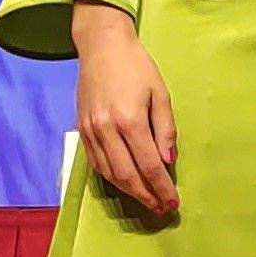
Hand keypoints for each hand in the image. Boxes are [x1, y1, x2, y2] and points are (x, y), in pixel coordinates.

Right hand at [73, 4, 178, 215]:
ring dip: (129, 192)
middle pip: (127, 175)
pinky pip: (96, 163)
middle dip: (147, 196)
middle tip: (162, 209)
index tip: (174, 203)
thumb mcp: (160, 93)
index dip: (162, 187)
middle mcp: (106, 130)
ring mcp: (90, 132)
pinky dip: (112, 178)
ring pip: (109, 174)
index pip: (149, 165)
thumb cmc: (136, 66)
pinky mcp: (81, 130)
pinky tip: (125, 183)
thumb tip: (168, 161)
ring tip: (147, 200)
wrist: (101, 47)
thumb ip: (165, 129)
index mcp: (129, 120)